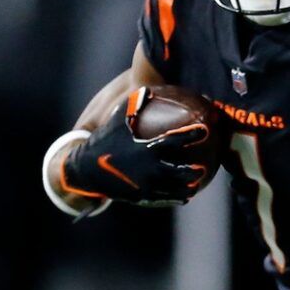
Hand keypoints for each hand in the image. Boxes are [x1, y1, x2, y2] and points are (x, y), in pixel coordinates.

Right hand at [58, 88, 211, 206]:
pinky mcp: (141, 196)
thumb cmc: (103, 142)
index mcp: (148, 148)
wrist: (85, 170)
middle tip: (202, 169)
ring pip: (174, 190)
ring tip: (195, 187)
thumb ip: (134, 106)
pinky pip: (163, 199)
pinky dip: (174, 198)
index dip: (192, 134)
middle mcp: (151, 168)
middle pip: (180, 171)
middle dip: (193, 171)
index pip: (176, 139)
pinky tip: (183, 198)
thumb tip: (147, 89)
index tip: (204, 130)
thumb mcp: (118, 121)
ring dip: (187, 188)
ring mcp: (147, 185)